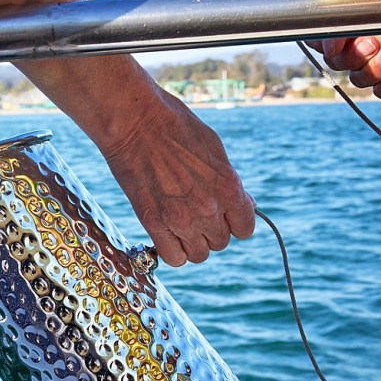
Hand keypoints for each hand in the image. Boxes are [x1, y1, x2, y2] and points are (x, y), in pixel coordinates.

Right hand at [95, 85, 255, 266]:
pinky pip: (173, 258)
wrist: (134, 121)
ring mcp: (180, 218)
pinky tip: (167, 235)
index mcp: (228, 186)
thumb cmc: (174, 126)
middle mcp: (208, 207)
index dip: (235, 221)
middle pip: (221, 242)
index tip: (223, 213)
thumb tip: (238, 202)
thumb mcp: (214, 148)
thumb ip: (227, 180)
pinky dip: (173, 251)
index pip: (245, 228)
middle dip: (212, 230)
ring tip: (181, 225)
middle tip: (196, 212)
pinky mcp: (152, 222)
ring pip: (199, 255)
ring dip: (193, 243)